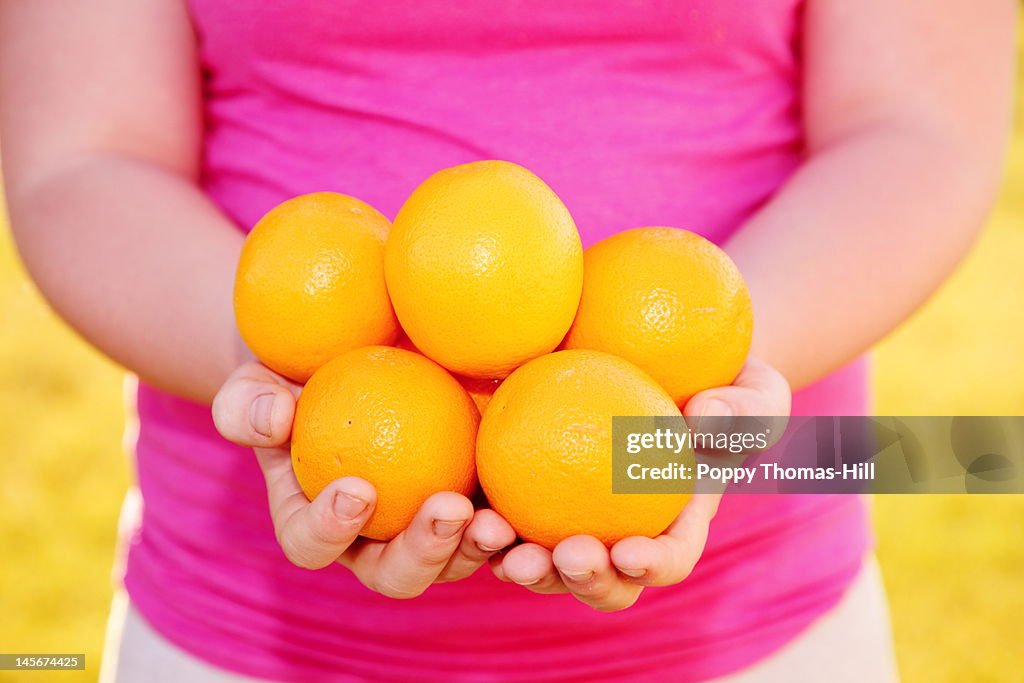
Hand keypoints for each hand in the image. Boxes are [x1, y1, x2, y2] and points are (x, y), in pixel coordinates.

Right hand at [211, 362, 516, 597]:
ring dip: (479, 548)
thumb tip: (273, 419)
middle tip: (448, 510)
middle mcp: (375, 539)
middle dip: (422, 553)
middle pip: (396, 572)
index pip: (314, 542)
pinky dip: (519, 522)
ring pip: (457, 560)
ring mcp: (430, 525)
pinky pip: (500, 521)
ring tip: (499, 519)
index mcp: (316, 520)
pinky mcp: (477, 502)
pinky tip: (533, 499)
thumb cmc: (300, 369)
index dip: (331, 529)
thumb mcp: (262, 378)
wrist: (361, 348)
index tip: (357, 489)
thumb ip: (249, 402)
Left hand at [489, 357, 790, 610]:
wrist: (662, 355)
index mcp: (673, 523)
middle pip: (600, 579)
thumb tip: (704, 422)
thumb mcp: (754, 389)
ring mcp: (569, 514)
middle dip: (579, 580)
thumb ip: (742, 409)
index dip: (650, 567)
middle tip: (563, 555)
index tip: (629, 552)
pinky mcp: (527, 488)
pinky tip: (460, 496)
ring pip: (540, 556)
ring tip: (495, 534)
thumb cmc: (723, 379)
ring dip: (516, 558)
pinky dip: (481, 513)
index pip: (667, 558)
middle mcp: (619, 532)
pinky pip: (502, 509)